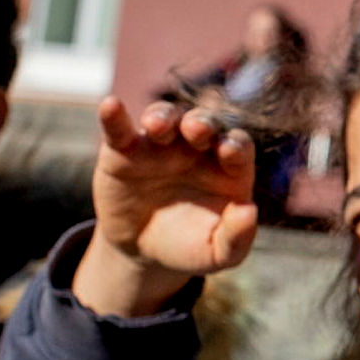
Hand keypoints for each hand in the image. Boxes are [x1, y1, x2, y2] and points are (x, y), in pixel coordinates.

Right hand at [77, 96, 259, 315]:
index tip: (229, 151)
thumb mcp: (217, 253)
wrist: (143, 253)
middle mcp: (196, 148)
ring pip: (165, 118)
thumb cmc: (190, 247)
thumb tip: (249, 211)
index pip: (238, 146)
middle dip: (201, 122)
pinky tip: (109, 106)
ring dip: (163, 116)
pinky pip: (119, 128)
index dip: (235, 145)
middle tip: (196, 129)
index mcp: (227, 167)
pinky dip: (113, 116)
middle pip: (203, 124)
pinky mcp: (124, 150)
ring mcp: (160, 145)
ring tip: (157, 126)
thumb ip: (237, 236)